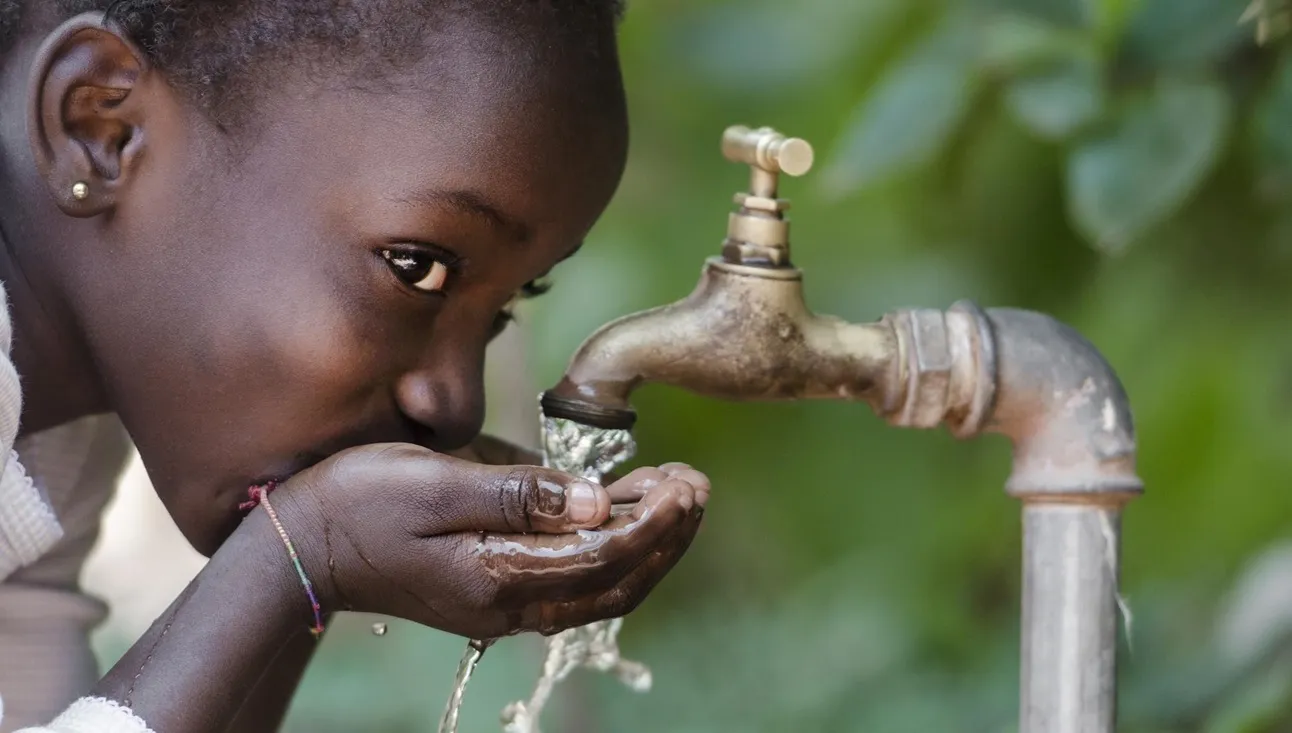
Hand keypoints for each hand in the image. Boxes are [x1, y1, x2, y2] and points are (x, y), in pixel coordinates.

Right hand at [261, 444, 707, 638]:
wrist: (302, 547)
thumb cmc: (360, 501)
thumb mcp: (436, 482)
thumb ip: (519, 493)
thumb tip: (597, 501)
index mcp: (498, 575)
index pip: (604, 556)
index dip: (654, 521)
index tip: (685, 482)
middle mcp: (509, 603)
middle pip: (616, 582)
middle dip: (665, 536)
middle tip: (695, 485)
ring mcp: (503, 605)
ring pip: (600, 589)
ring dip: (646, 546)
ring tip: (676, 495)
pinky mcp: (495, 592)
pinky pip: (574, 582)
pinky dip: (612, 552)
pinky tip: (625, 513)